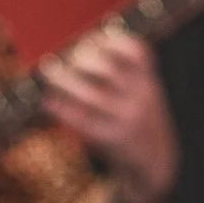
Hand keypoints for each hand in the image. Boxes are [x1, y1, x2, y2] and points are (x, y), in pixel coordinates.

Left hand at [40, 28, 178, 202]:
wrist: (155, 164)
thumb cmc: (140, 120)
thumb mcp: (145, 93)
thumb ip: (127, 72)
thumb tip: (89, 41)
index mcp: (149, 84)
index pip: (135, 52)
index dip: (111, 40)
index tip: (92, 38)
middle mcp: (141, 100)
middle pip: (107, 70)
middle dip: (80, 58)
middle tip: (64, 58)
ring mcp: (125, 121)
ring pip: (90, 95)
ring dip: (63, 81)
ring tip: (48, 74)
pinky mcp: (110, 140)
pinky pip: (80, 121)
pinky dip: (61, 109)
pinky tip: (48, 102)